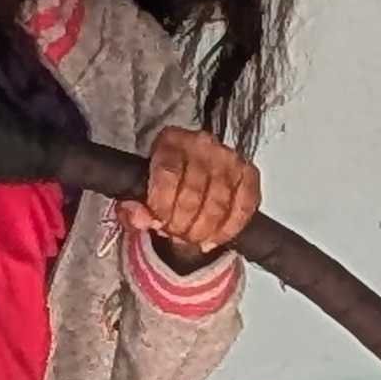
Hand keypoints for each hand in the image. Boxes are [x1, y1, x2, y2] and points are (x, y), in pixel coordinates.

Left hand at [127, 128, 259, 260]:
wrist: (190, 173)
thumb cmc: (164, 182)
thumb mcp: (139, 192)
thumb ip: (132, 208)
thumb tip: (139, 218)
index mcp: (171, 141)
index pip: (168, 174)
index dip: (162, 206)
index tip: (158, 223)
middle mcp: (202, 144)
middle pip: (193, 193)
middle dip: (182, 224)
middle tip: (175, 235)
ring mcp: (229, 158)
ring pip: (219, 204)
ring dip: (203, 230)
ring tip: (191, 239)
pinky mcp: (248, 173)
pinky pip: (244, 206)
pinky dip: (228, 229)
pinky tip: (214, 238)